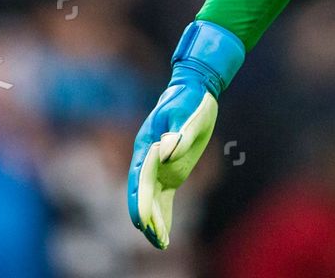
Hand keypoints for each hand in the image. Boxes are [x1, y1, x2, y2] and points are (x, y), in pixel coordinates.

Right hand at [127, 20, 244, 248]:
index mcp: (147, 145)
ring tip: (161, 243)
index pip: (140, 178)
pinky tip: (165, 233)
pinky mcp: (171, 171)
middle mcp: (149, 159)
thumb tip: (165, 151)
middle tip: (154, 238)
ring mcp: (159, 167)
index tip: (142, 220)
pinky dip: (164, 214)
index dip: (140, 200)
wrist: (194, 90)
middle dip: (146, 216)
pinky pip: (163, 196)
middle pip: (142, 192)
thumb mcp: (185, 112)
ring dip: (154, 220)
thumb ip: (178, 133)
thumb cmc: (189, 100)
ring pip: (152, 198)